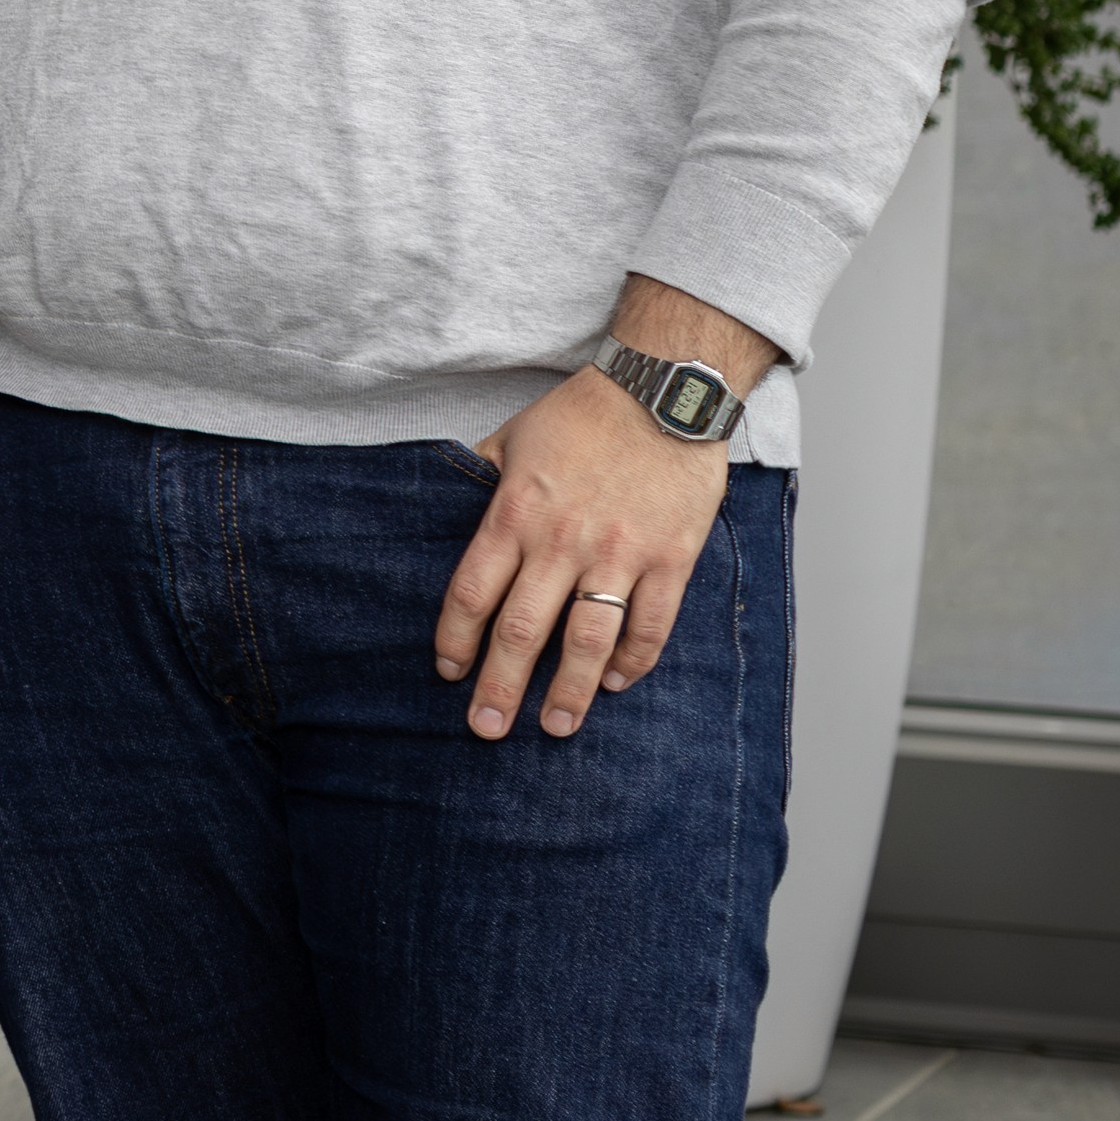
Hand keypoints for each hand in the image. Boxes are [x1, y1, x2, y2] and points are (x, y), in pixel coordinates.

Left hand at [438, 280, 769, 739]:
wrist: (662, 391)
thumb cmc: (583, 415)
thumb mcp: (513, 437)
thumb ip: (484, 480)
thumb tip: (453, 503)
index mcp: (515, 514)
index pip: (472, 593)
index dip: (457, 641)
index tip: (449, 673)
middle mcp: (561, 542)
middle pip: (521, 630)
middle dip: (500, 687)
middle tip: (487, 729)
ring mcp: (618, 555)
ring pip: (586, 641)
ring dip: (568, 692)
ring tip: (556, 727)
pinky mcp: (669, 559)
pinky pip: (650, 625)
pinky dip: (632, 661)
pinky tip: (614, 682)